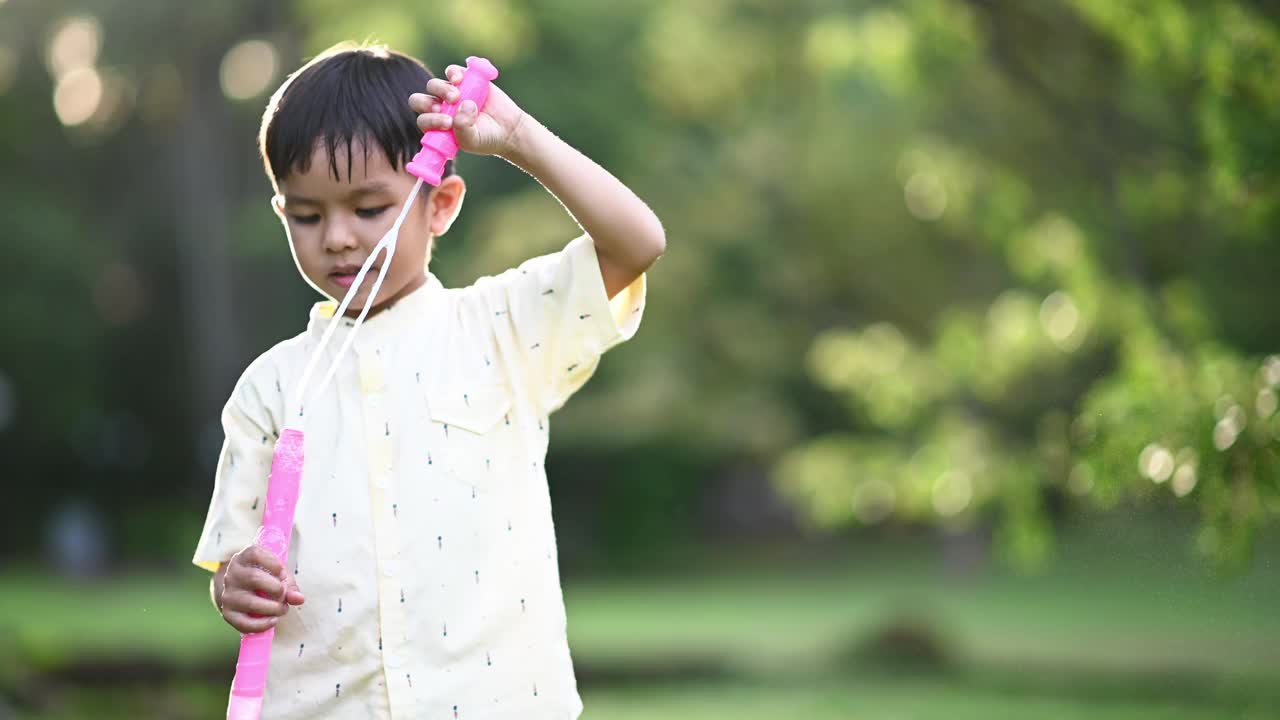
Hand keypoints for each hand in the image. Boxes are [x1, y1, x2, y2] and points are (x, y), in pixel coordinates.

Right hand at [218, 544, 304, 634]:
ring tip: (282, 609)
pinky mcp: (228, 613)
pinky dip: (262, 624)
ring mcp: (228, 594)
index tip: (282, 573)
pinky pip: (243, 622)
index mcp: (243, 558)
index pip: (254, 553)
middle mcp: (232, 574)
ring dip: (272, 608)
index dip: (273, 564)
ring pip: (250, 602)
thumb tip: (299, 599)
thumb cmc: (264, 577)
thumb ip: (289, 584)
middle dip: (276, 589)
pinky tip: (273, 620)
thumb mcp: (276, 574)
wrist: (240, 590)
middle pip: (254, 578)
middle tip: (284, 595)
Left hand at [409, 63, 529, 158]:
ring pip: (434, 85)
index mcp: (437, 126)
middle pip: (420, 100)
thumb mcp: (473, 140)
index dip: (430, 120)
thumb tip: (463, 104)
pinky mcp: (465, 79)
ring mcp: (451, 93)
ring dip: (441, 89)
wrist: (508, 128)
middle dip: (426, 103)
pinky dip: (453, 73)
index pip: (423, 120)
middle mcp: (440, 108)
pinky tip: (460, 79)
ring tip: (458, 96)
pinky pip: (451, 71)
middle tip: (442, 108)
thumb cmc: (486, 138)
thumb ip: (463, 128)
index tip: (448, 123)